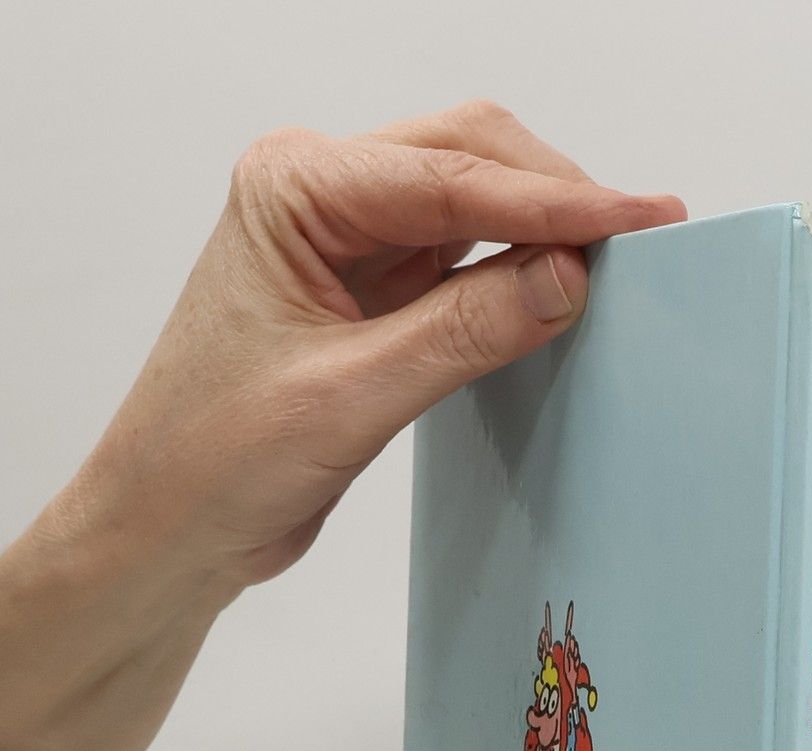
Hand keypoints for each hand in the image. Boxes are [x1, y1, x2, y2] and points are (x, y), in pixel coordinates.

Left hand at [0, 104, 683, 750]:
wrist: (165, 533)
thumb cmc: (211, 463)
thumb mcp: (348, 398)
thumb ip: (462, 332)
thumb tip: (567, 278)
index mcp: (293, 189)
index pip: (448, 174)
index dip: (553, 199)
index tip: (637, 218)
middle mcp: (319, 195)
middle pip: (468, 157)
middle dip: (556, 196)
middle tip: (646, 237)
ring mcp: (347, 243)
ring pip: (474, 204)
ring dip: (543, 230)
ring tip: (622, 263)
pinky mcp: (371, 297)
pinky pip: (463, 265)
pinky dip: (516, 274)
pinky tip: (564, 293)